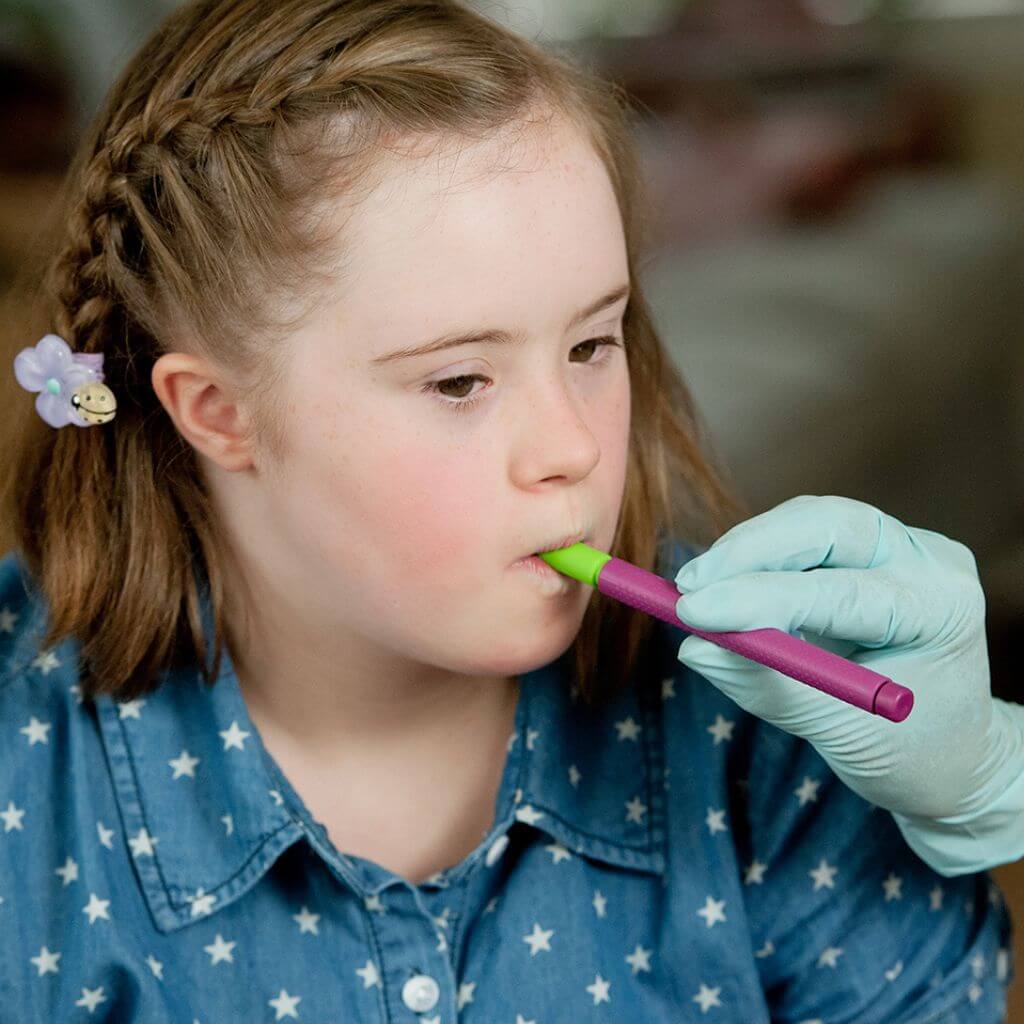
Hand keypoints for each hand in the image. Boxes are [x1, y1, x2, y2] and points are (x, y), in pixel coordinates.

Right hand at [673, 494, 1023, 872]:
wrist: (948, 750)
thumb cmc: (909, 754)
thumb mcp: (838, 734)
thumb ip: (768, 687)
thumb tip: (695, 648)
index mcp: (940, 612)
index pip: (840, 592)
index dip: (758, 598)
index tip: (692, 613)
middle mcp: (928, 564)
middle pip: (828, 525)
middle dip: (749, 550)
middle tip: (688, 587)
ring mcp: (902, 546)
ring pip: (809, 520)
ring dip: (746, 550)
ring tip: (698, 591)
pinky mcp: (870, 546)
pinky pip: (802, 533)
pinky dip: (755, 555)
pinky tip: (725, 586)